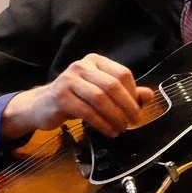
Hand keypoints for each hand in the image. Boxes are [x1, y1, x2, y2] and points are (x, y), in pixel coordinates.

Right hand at [2, 54, 154, 140]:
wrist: (41, 105)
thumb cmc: (76, 98)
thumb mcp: (101, 92)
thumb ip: (126, 92)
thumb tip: (150, 95)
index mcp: (95, 61)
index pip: (122, 74)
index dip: (133, 93)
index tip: (137, 109)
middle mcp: (82, 66)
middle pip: (112, 86)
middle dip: (127, 106)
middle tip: (134, 121)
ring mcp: (69, 80)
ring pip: (100, 99)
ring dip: (115, 117)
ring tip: (122, 128)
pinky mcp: (60, 96)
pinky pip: (87, 112)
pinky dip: (102, 123)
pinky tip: (109, 131)